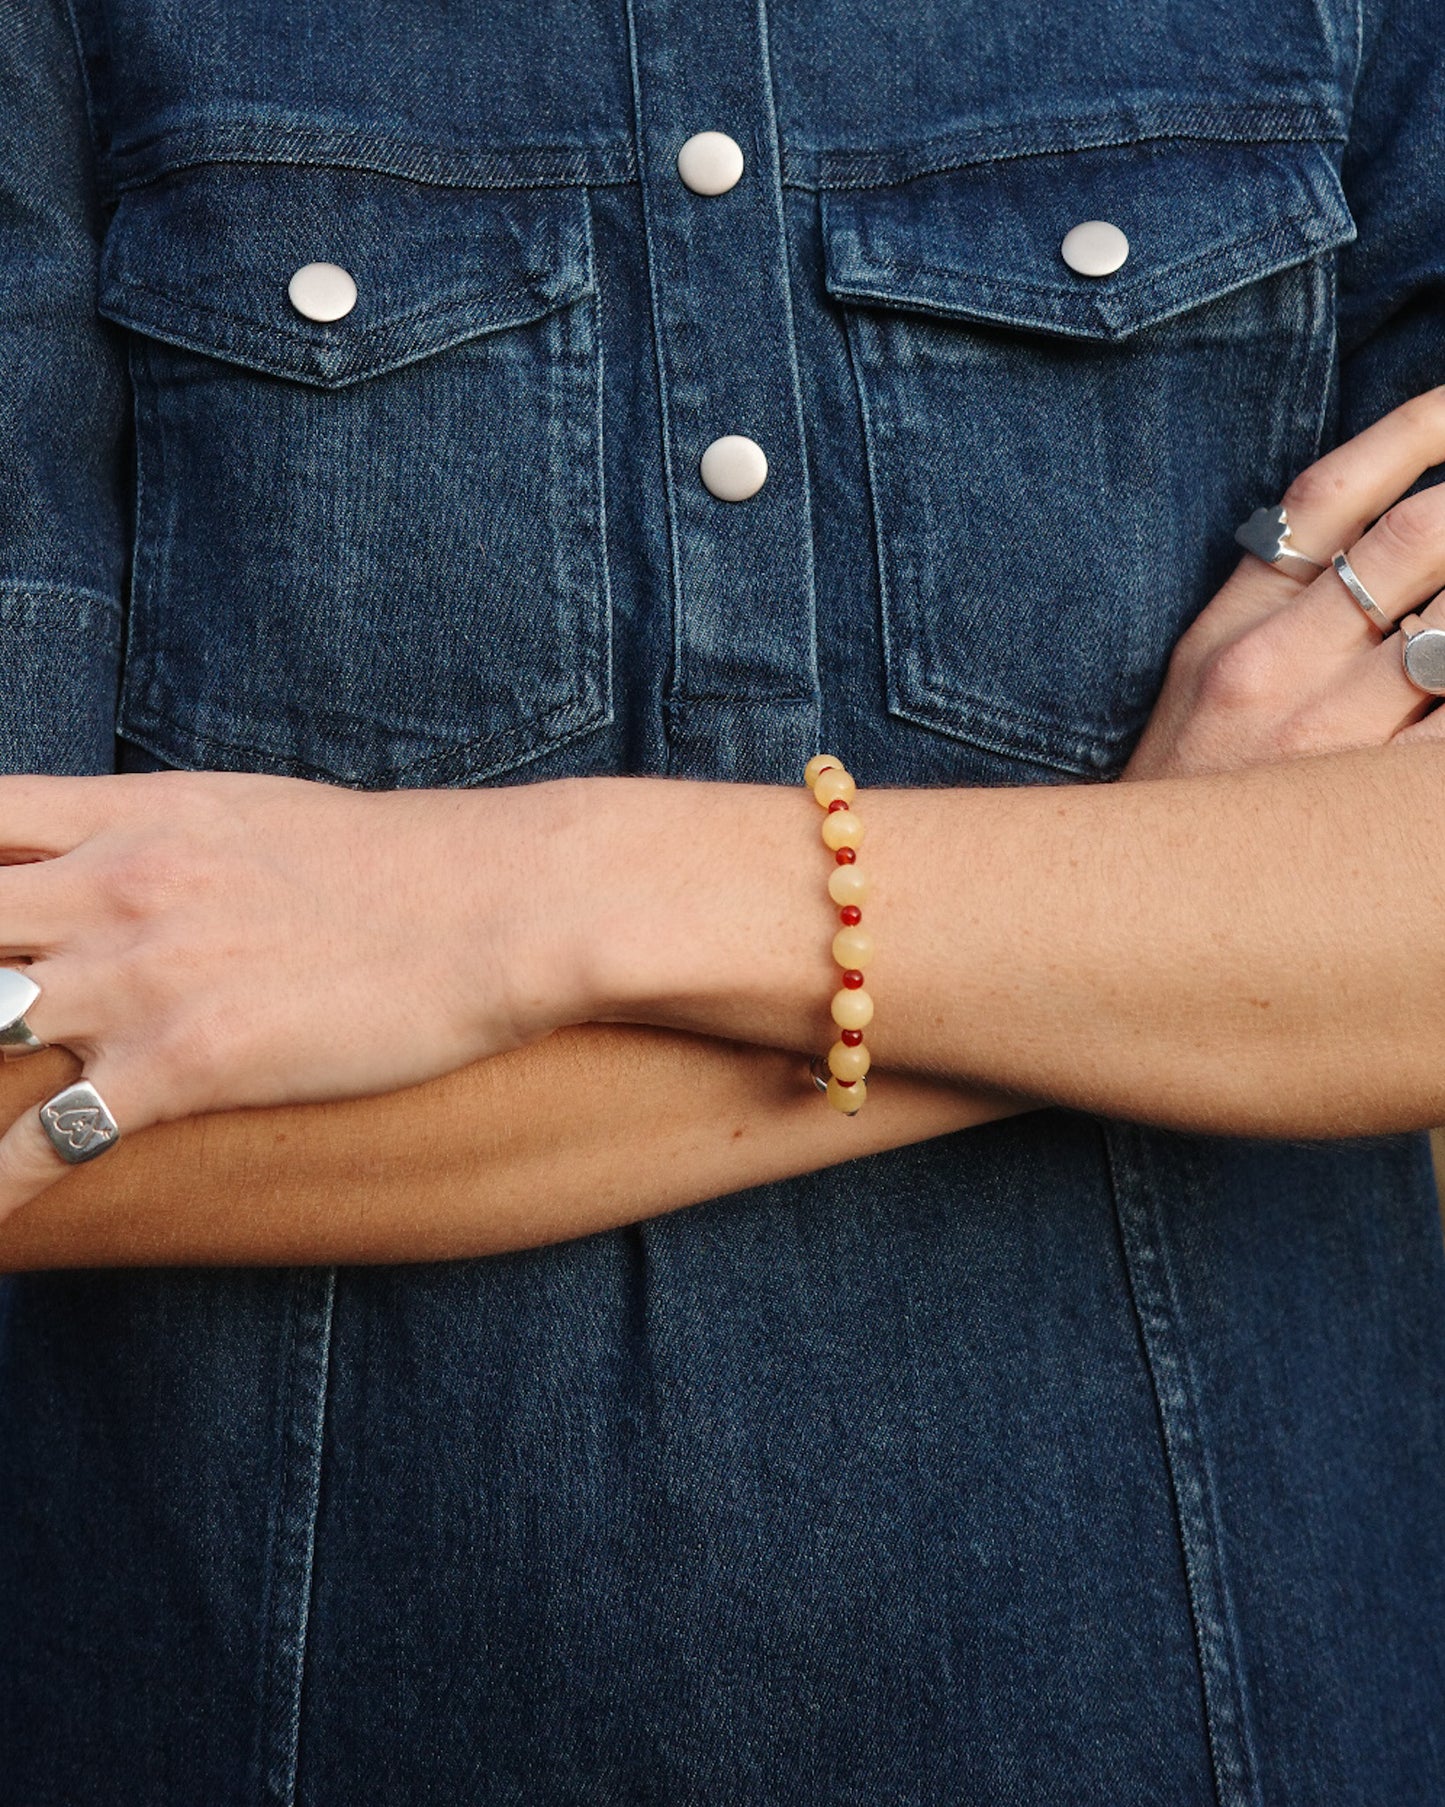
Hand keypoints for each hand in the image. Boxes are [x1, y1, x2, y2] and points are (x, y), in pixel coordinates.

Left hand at [0, 768, 589, 1220]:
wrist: (499, 907)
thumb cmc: (395, 863)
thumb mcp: (252, 816)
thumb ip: (154, 836)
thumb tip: (103, 863)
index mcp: (132, 820)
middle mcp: (117, 890)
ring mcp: (145, 979)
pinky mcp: (189, 1063)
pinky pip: (48, 1138)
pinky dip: (0, 1186)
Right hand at [1121, 387, 1444, 780]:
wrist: (1145, 909)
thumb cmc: (1188, 789)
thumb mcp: (1204, 672)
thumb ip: (1277, 595)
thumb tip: (1377, 523)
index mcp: (1232, 628)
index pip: (1331, 495)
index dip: (1419, 429)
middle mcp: (1280, 670)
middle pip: (1419, 536)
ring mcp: (1334, 737)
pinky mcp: (1371, 796)